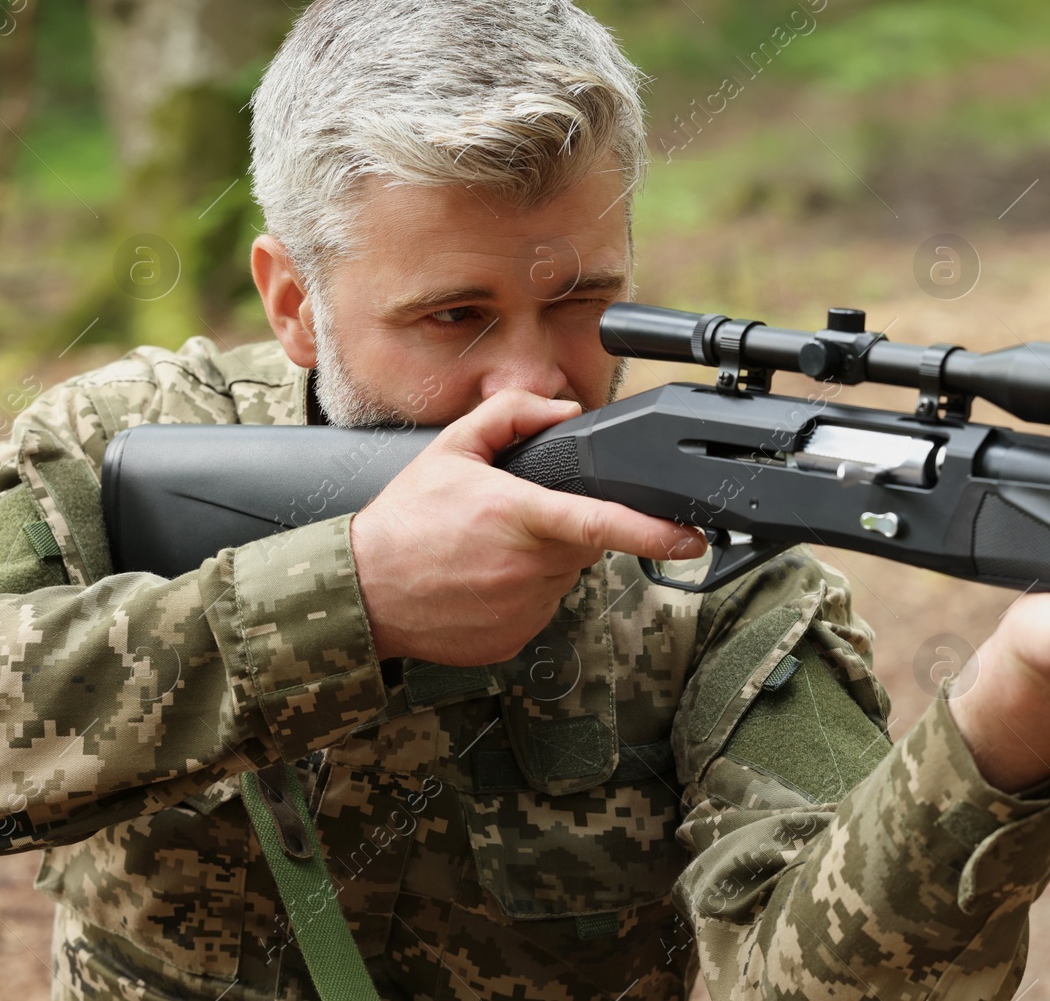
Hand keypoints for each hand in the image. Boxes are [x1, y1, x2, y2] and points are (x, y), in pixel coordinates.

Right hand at [349, 388, 705, 665]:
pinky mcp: (515, 639)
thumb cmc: (403, 522)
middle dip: (564, 530)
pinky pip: (541, 610)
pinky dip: (523, 595)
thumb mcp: (450, 449)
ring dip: (542, 563)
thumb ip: (510, 415)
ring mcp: (523, 609)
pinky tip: (482, 583)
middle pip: (583, 545)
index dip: (653, 532)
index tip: (689, 538)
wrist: (361, 594)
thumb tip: (562, 410)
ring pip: (563, 578)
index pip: (601, 523)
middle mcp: (526, 567)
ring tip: (487, 552)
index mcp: (518, 516)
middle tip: (511, 521)